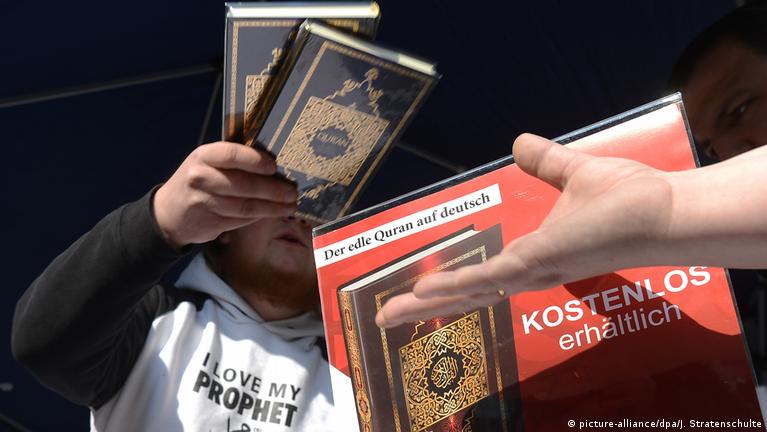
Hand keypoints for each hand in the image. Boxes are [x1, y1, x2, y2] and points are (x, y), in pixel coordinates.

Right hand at [153, 142, 297, 247]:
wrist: (169, 213)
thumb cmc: (198, 181)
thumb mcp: (207, 163)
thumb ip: (232, 162)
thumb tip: (273, 166)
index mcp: (203, 156)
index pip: (231, 154)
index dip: (254, 160)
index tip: (274, 166)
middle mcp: (201, 178)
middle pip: (243, 185)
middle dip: (272, 190)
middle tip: (292, 192)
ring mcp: (205, 202)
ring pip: (245, 206)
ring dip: (272, 207)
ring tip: (290, 205)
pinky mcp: (212, 223)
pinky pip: (242, 219)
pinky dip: (260, 216)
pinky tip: (273, 213)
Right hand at [376, 133, 675, 326]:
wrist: (664, 210)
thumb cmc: (629, 198)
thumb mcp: (573, 173)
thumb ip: (545, 162)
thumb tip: (519, 145)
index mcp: (533, 255)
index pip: (480, 276)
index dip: (448, 285)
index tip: (419, 292)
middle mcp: (526, 271)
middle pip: (465, 294)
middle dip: (425, 307)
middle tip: (385, 317)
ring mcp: (529, 271)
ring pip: (467, 293)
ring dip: (427, 304)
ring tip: (388, 314)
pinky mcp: (535, 263)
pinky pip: (485, 279)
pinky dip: (453, 286)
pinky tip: (425, 292)